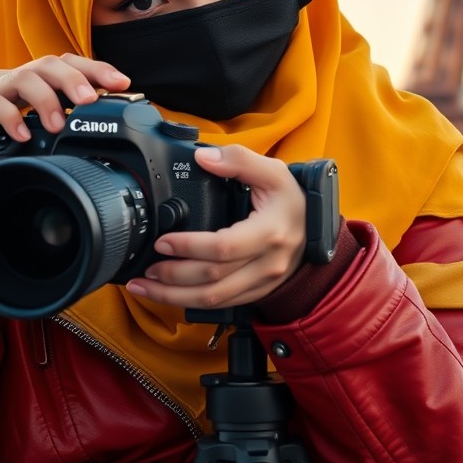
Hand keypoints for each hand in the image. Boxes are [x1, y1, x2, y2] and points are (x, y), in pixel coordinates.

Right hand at [0, 54, 129, 202]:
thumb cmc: (0, 162)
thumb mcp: (39, 145)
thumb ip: (63, 130)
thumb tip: (105, 129)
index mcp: (27, 85)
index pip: (64, 64)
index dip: (94, 69)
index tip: (121, 82)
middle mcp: (5, 83)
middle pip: (45, 64)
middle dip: (73, 78)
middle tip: (91, 100)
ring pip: (21, 78)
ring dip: (46, 99)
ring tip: (59, 124)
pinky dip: (11, 117)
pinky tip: (24, 135)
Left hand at [126, 145, 306, 308]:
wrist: (317, 228)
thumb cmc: (293, 201)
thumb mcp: (274, 172)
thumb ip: (239, 160)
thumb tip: (203, 157)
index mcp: (269, 233)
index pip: (223, 248)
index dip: (189, 247)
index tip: (163, 242)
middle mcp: (266, 263)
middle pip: (213, 280)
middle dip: (173, 277)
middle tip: (147, 269)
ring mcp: (263, 282)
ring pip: (214, 299)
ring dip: (175, 297)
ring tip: (145, 287)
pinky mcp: (257, 293)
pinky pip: (222, 305)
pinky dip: (192, 304)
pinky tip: (170, 296)